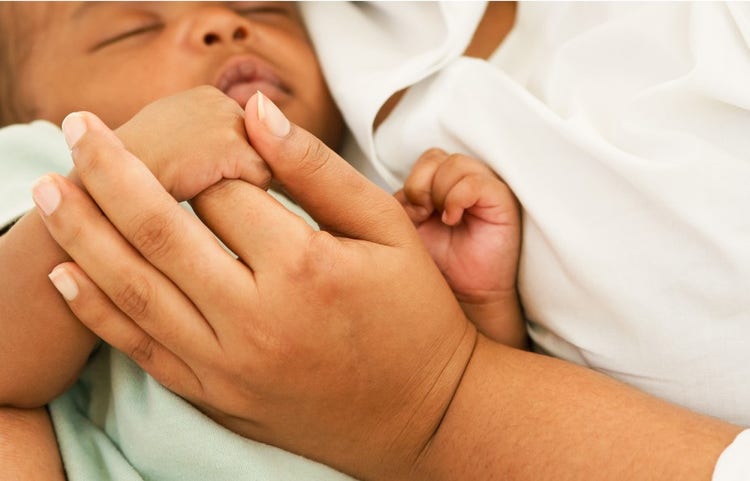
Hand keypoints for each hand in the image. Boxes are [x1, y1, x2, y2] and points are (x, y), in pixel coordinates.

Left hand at [35, 94, 475, 479]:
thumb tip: (258, 114)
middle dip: (111, 171)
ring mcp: (229, 365)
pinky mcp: (217, 396)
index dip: (208, 155)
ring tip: (50, 189)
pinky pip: (141, 349)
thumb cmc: (414, 316)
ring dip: (83, 233)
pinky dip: (97, 310)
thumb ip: (319, 171)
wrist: (423, 414)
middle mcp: (255, 318)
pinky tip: (67, 273)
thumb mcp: (389, 230)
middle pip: (159, 230)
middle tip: (79, 128)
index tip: (203, 137)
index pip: (224, 192)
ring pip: (134, 288)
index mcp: (304, 267)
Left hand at [395, 149, 524, 346]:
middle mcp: (463, 184)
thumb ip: (396, 205)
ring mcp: (484, 190)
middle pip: (435, 157)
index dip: (411, 184)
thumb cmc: (435, 269)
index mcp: (441, 187)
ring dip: (440, 192)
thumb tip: (382, 190)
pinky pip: (476, 182)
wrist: (462, 300)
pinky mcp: (501, 201)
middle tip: (423, 215)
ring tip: (442, 220)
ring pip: (455, 163)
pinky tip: (453, 220)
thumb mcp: (404, 231)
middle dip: (421, 185)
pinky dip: (458, 198)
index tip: (411, 215)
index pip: (423, 161)